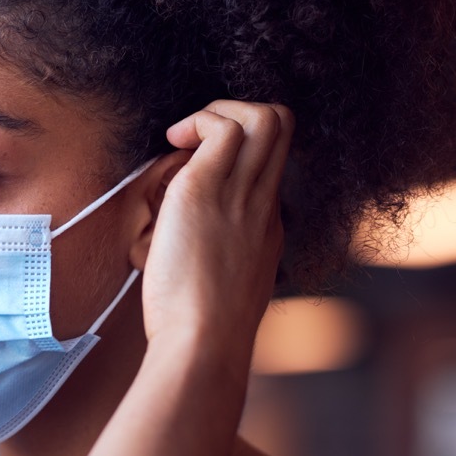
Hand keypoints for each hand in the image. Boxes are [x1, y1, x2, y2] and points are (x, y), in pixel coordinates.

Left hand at [140, 101, 293, 355]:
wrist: (203, 343)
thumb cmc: (197, 326)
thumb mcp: (216, 282)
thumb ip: (212, 251)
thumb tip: (179, 232)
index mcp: (267, 223)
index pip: (273, 159)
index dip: (240, 145)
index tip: (201, 161)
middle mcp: (264, 202)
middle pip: (282, 125)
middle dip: (238, 112)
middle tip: (195, 141)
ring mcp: (241, 194)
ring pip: (265, 117)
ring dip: (218, 112)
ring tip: (182, 141)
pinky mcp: (205, 189)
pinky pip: (222, 128)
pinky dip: (197, 122)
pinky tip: (172, 145)